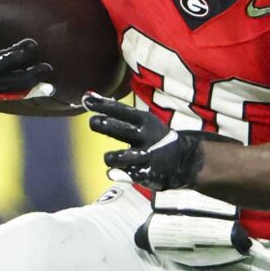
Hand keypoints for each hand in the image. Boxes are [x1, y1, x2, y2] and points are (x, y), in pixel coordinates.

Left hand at [82, 94, 206, 190]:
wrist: (182, 159)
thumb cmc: (152, 136)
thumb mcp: (139, 119)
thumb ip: (114, 110)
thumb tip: (87, 94)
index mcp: (143, 120)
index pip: (121, 110)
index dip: (104, 105)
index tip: (87, 101)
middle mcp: (145, 136)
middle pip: (123, 130)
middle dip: (107, 125)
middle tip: (93, 122)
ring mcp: (147, 156)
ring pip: (124, 157)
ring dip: (112, 157)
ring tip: (109, 157)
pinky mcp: (148, 174)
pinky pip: (130, 175)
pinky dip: (120, 174)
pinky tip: (112, 172)